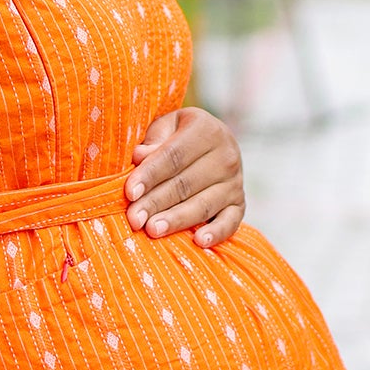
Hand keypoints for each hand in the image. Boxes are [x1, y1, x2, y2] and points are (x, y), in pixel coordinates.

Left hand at [127, 105, 243, 246]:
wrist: (212, 144)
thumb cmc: (178, 136)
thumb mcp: (165, 128)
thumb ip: (153, 141)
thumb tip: (140, 156)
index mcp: (206, 130)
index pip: (174, 155)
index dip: (150, 174)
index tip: (129, 192)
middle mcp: (226, 155)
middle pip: (186, 183)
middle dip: (157, 202)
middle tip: (135, 219)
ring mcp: (235, 182)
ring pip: (203, 204)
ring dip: (177, 219)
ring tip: (153, 230)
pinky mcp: (239, 204)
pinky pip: (230, 221)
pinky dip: (217, 233)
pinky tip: (199, 241)